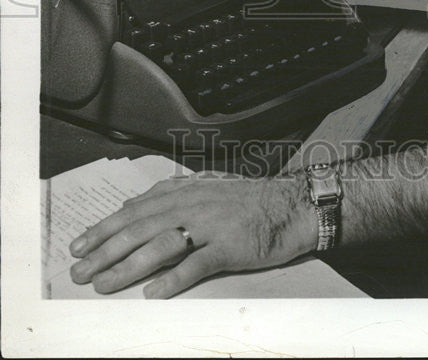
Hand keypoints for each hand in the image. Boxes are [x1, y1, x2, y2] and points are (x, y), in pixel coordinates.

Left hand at [68, 172, 316, 298]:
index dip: (105, 227)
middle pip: (141, 228)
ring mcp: (212, 225)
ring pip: (161, 245)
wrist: (293, 205)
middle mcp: (194, 205)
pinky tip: (154, 294)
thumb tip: (138, 204)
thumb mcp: (210, 187)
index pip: (136, 210)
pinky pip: (197, 264)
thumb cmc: (252, 200)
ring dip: (128, 266)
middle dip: (105, 250)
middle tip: (80, 272)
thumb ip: (176, 194)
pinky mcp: (231, 246)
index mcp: (187, 191)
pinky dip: (173, 279)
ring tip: (105, 285)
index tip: (80, 245)